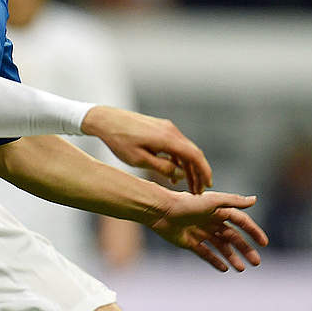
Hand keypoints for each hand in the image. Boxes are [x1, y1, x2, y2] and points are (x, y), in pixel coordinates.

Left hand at [80, 106, 210, 192]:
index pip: (195, 156)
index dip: (204, 172)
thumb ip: (162, 168)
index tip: (207, 186)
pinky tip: (173, 175)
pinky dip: (177, 160)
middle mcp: (170, 131)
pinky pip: (174, 146)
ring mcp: (165, 127)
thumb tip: (180, 174)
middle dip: (198, 173)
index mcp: (167, 138)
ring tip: (186, 186)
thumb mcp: (138, 159)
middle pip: (192, 153)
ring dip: (187, 168)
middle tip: (198, 191)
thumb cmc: (118, 140)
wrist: (104, 119)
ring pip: (184, 150)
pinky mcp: (159, 128)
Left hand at [147, 191, 267, 271]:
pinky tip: (225, 268)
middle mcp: (211, 221)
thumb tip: (255, 200)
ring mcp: (201, 232)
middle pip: (233, 237)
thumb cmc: (186, 203)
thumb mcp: (212, 201)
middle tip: (256, 262)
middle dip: (245, 249)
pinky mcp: (190, 242)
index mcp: (218, 211)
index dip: (253, 232)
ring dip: (232, 257)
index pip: (241, 222)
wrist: (161, 211)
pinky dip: (215, 261)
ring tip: (241, 268)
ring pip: (221, 247)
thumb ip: (233, 201)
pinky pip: (206, 253)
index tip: (264, 244)